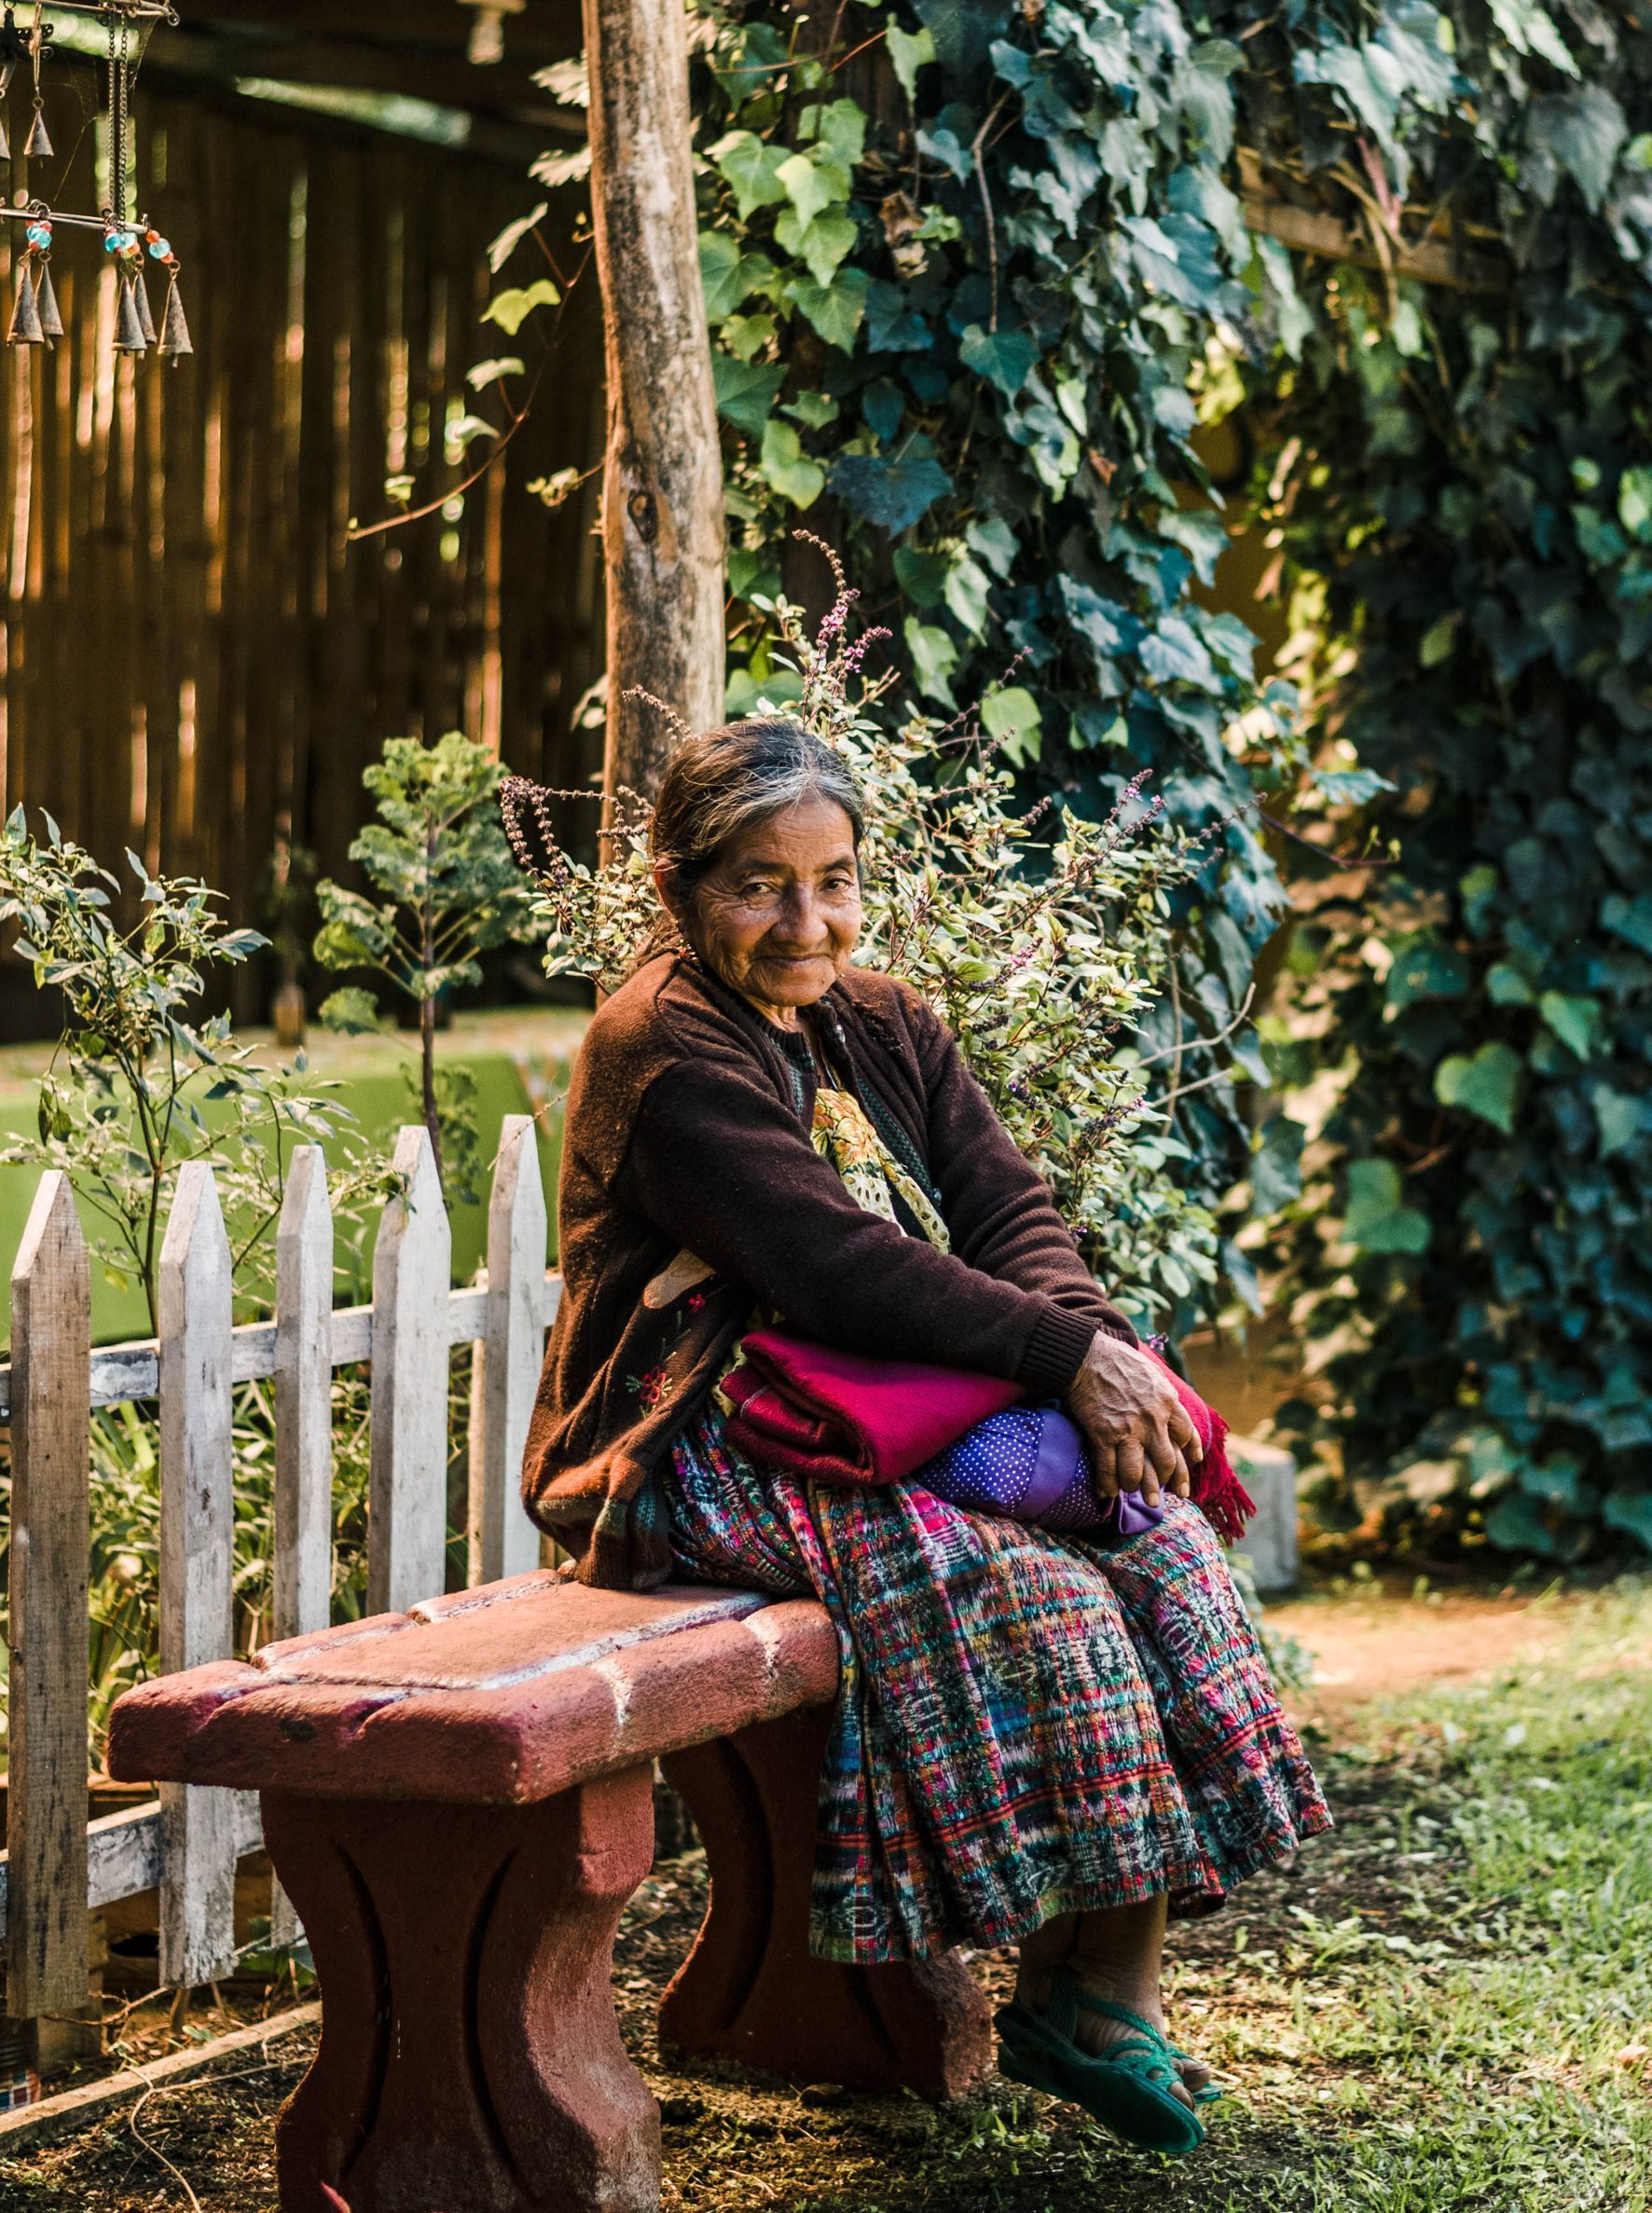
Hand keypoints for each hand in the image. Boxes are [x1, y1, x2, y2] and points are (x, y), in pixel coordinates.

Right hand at [1065, 1333, 1201, 1508]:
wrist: (1087, 1356)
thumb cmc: (1119, 1361)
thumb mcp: (1153, 1374)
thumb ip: (1165, 1395)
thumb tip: (1173, 1407)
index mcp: (1167, 1403)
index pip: (1185, 1437)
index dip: (1187, 1456)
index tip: (1188, 1466)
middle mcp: (1152, 1420)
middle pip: (1166, 1462)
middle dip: (1163, 1484)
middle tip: (1159, 1498)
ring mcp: (1127, 1430)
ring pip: (1137, 1473)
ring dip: (1134, 1488)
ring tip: (1131, 1492)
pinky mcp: (1103, 1434)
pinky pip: (1108, 1469)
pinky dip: (1108, 1484)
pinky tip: (1107, 1491)